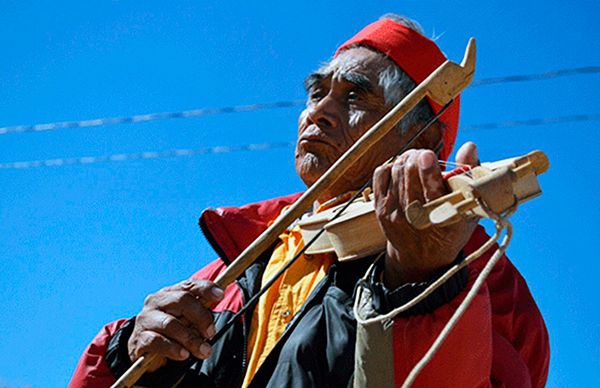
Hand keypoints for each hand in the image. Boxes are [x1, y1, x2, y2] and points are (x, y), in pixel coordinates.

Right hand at [127, 279, 223, 370]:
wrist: (144, 348)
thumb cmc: (172, 330)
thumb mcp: (187, 318)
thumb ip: (200, 310)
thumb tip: (218, 299)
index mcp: (170, 293)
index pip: (189, 285)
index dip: (206, 288)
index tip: (220, 296)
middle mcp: (156, 301)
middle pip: (182, 300)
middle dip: (201, 316)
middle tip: (211, 333)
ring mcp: (146, 319)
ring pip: (170, 324)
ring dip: (190, 338)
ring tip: (203, 351)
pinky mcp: (139, 338)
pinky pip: (157, 341)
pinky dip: (173, 348)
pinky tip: (183, 354)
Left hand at [373, 142, 478, 287]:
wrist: (421, 257)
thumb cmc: (450, 228)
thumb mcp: (469, 208)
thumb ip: (470, 175)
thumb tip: (469, 146)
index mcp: (443, 220)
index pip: (432, 193)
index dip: (427, 171)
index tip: (427, 155)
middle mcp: (416, 217)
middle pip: (409, 175)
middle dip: (417, 158)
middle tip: (426, 155)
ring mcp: (394, 213)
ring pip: (396, 171)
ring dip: (407, 159)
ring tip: (416, 160)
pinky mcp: (380, 208)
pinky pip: (381, 174)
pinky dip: (391, 165)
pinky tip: (402, 169)